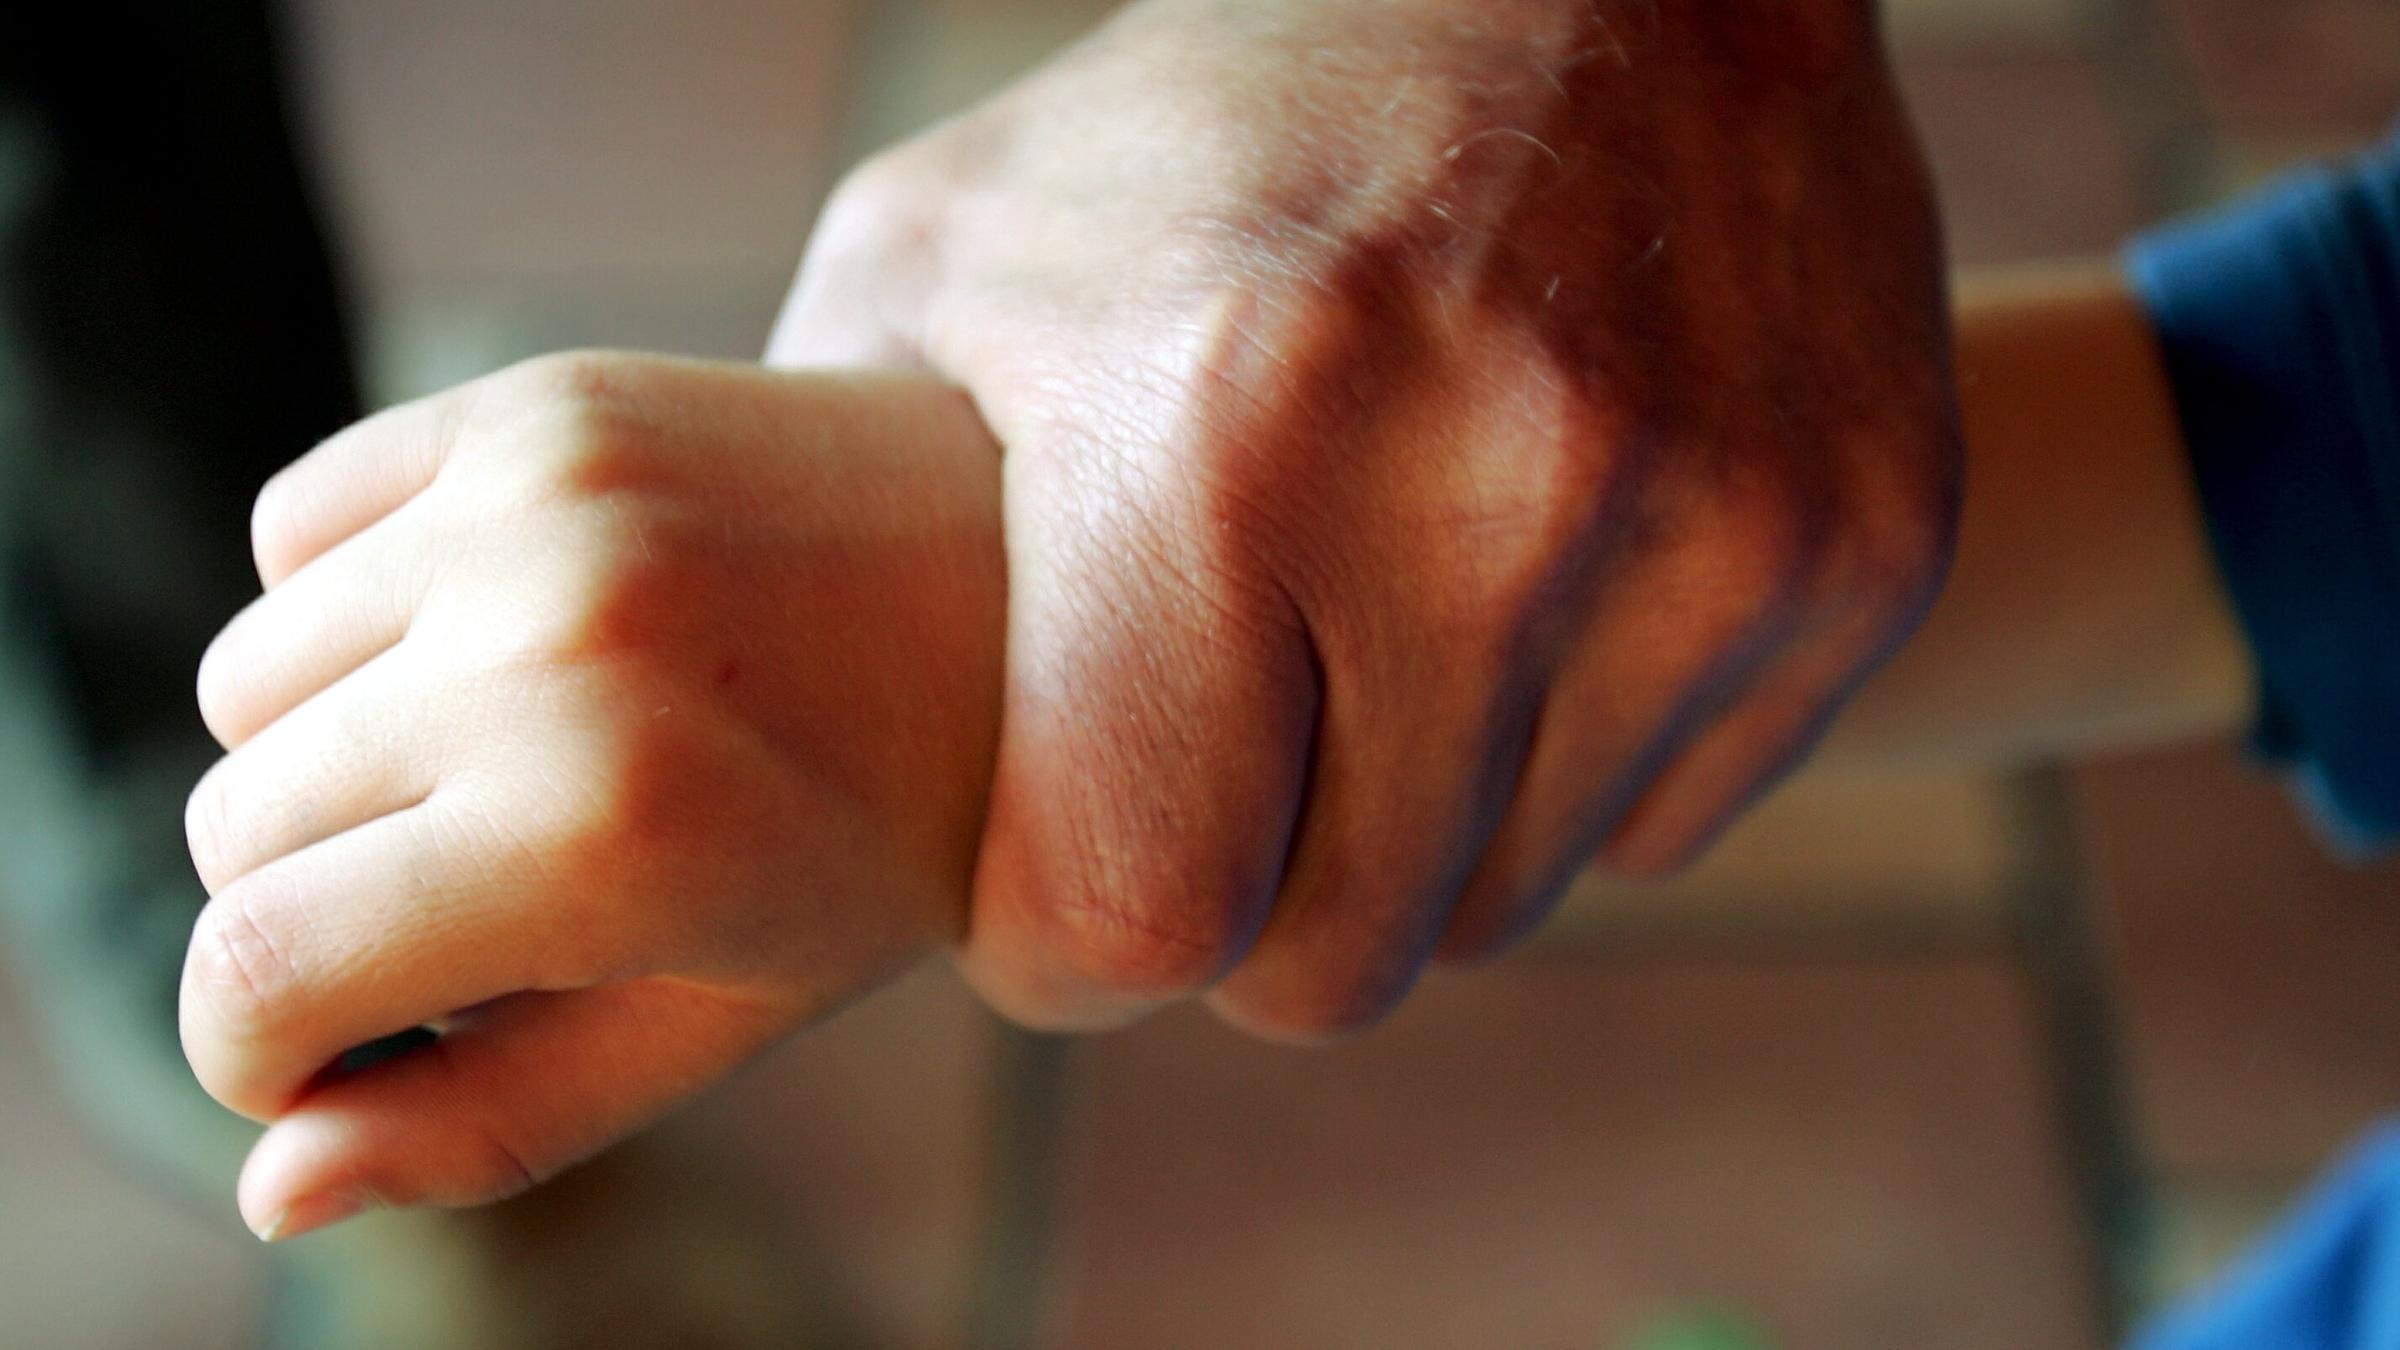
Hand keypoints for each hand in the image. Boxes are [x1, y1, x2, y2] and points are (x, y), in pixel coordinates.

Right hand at [182, 355, 1004, 1236]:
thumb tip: (273, 1190)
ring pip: (243, 689)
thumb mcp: (723, 1013)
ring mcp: (530, 503)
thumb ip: (492, 1123)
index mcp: (600, 833)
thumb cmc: (887, 834)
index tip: (342, 1050)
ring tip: (506, 762)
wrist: (1029, 583)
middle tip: (489, 897)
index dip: (263, 1053)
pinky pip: (290, 534)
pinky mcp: (529, 402)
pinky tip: (491, 640)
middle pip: (233, 837)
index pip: (252, 980)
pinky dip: (348, 610)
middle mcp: (542, 649)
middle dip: (325, 909)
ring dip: (333, 757)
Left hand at [772, 0, 1961, 1037]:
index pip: (1133, 920)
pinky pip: (1662, 820)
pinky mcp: (1858, 544)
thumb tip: (757, 748)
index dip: (1068, 940)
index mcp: (1220, 427)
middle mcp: (1494, 488)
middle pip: (1336, 959)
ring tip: (1365, 640)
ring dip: (1407, 830)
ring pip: (1505, 904)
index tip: (1060, 875)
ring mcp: (1713, 523)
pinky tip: (1527, 594)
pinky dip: (1569, 760)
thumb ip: (821, 514)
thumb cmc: (1227, 131)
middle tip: (1215, 764)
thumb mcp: (950, 256)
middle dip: (1244, 902)